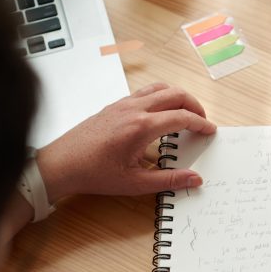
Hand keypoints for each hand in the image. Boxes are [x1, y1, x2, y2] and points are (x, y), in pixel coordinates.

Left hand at [37, 83, 215, 201]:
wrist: (60, 164)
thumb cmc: (92, 173)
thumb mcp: (135, 183)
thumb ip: (169, 180)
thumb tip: (194, 179)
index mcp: (141, 127)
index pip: (181, 117)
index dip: (201, 123)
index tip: (210, 131)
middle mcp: (133, 109)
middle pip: (175, 94)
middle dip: (194, 105)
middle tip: (202, 121)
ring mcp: (122, 104)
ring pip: (160, 88)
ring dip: (178, 97)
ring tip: (186, 113)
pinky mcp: (114, 105)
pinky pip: (144, 92)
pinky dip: (161, 96)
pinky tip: (161, 113)